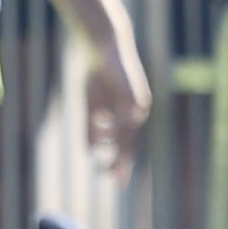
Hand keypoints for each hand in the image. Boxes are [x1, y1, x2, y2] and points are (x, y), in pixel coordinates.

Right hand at [71, 50, 155, 174]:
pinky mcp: (135, 94)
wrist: (104, 47)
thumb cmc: (98, 74)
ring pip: (127, 132)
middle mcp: (136, 111)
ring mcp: (138, 103)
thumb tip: (89, 152)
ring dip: (112, 143)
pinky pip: (125, 117)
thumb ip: (91, 127)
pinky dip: (112, 126)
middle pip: (129, 143)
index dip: (119, 162)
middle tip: (111, 180)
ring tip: (99, 149)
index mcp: (128, 115)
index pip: (125, 144)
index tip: (114, 181)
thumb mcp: (91, 106)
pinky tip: (101, 128)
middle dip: (120, 162)